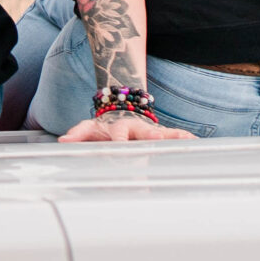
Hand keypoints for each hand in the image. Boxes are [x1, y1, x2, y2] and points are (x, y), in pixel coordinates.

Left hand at [58, 110, 193, 142]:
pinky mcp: (159, 134)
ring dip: (173, 137)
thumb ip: (77, 133)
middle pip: (143, 134)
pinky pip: (173, 135)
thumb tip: (63, 140)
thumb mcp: (88, 128)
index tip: (118, 148)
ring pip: (162, 133)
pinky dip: (184, 138)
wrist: (118, 112)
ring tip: (187, 140)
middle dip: (150, 140)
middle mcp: (136, 128)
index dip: (117, 141)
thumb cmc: (103, 126)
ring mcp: (148, 130)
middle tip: (157, 144)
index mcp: (118, 127)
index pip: (117, 134)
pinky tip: (196, 142)